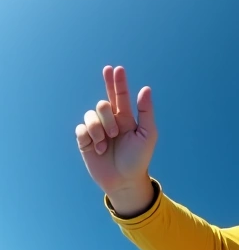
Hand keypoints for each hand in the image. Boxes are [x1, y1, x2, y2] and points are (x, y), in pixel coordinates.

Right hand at [75, 66, 157, 214]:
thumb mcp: (147, 135)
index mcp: (125, 118)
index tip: (114, 69)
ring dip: (100, 129)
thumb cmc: (139, 159)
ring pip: (91, 115)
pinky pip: (81, 128)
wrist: (125, 180)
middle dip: (108, 114)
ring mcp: (96, 130)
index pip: (119, 95)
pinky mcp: (85, 140)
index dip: (116, 81)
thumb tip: (146, 89)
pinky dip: (90, 137)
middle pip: (103, 103)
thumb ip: (146, 112)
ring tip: (107, 143)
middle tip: (116, 131)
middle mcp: (109, 121)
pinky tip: (98, 148)